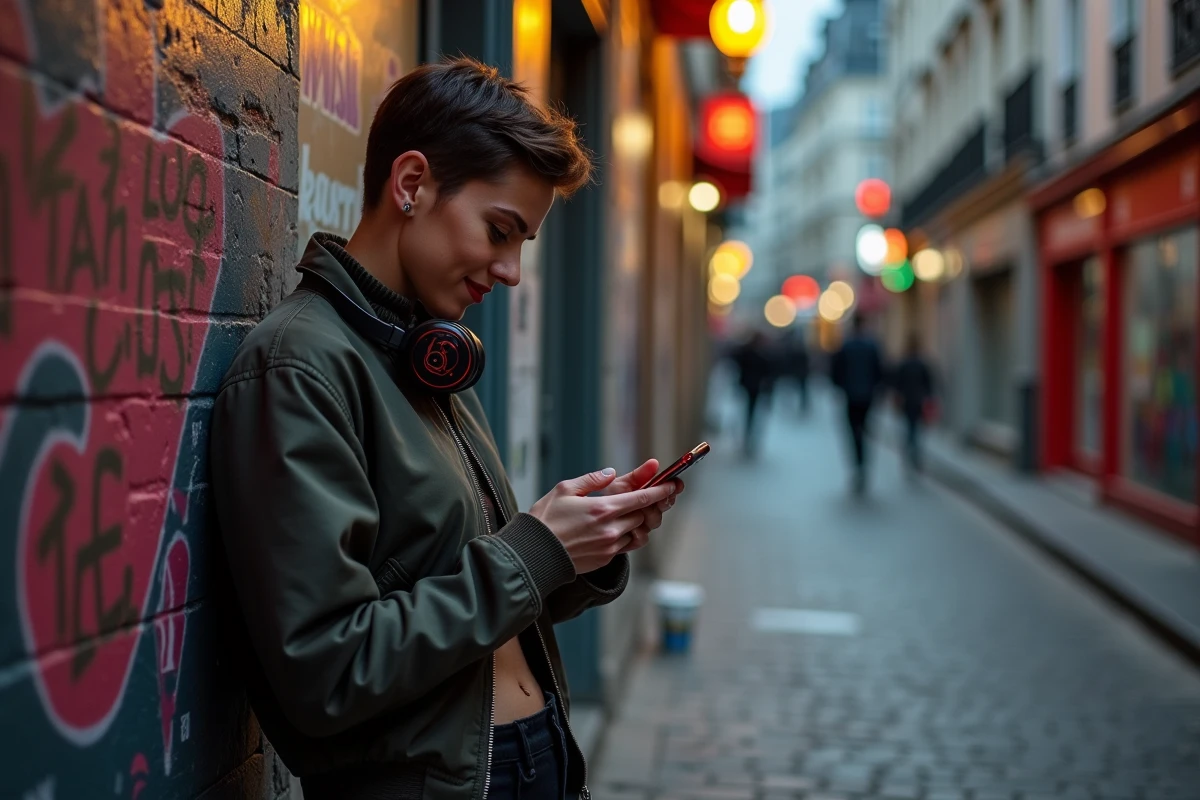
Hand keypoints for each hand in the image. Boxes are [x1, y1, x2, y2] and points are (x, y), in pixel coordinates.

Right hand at [528, 467, 677, 573]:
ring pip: (638, 532)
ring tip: (627, 514)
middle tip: (646, 497)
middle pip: (644, 514)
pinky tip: (614, 528)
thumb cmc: (545, 520)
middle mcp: (611, 529)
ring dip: (637, 522)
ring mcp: (610, 546)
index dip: (662, 490)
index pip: (643, 497)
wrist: (534, 554)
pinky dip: (626, 535)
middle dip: (647, 505)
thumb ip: (592, 480)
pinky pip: (626, 546)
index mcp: (603, 508)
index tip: (674, 485)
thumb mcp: (565, 490)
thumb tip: (612, 473)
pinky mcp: (606, 559)